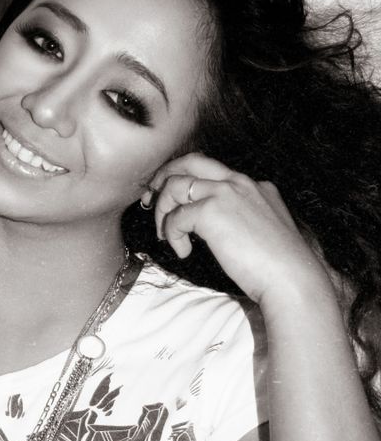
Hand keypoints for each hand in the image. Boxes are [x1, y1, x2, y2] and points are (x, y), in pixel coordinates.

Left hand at [141, 153, 330, 306]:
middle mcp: (239, 181)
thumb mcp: (259, 230)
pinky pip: (176, 216)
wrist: (291, 278)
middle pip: (189, 162)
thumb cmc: (276, 265)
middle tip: (151, 199)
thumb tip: (208, 226)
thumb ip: (237, 218)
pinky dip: (172, 234)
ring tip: (166, 236)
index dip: (184, 180)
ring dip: (163, 210)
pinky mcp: (212, 210)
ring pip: (175, 185)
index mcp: (251, 185)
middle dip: (164, 177)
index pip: (209, 169)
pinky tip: (184, 252)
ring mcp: (226, 193)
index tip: (171, 199)